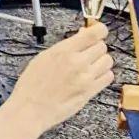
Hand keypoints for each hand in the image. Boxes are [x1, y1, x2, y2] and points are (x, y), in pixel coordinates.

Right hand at [5, 22, 113, 137]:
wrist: (30, 109)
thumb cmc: (31, 85)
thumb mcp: (43, 57)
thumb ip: (65, 46)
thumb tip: (81, 35)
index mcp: (63, 51)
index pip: (95, 33)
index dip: (100, 30)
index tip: (99, 31)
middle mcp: (77, 62)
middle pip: (102, 47)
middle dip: (96, 47)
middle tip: (87, 52)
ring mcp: (85, 78)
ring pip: (108, 61)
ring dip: (101, 61)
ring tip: (90, 66)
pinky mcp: (90, 92)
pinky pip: (108, 77)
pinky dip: (104, 75)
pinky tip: (93, 76)